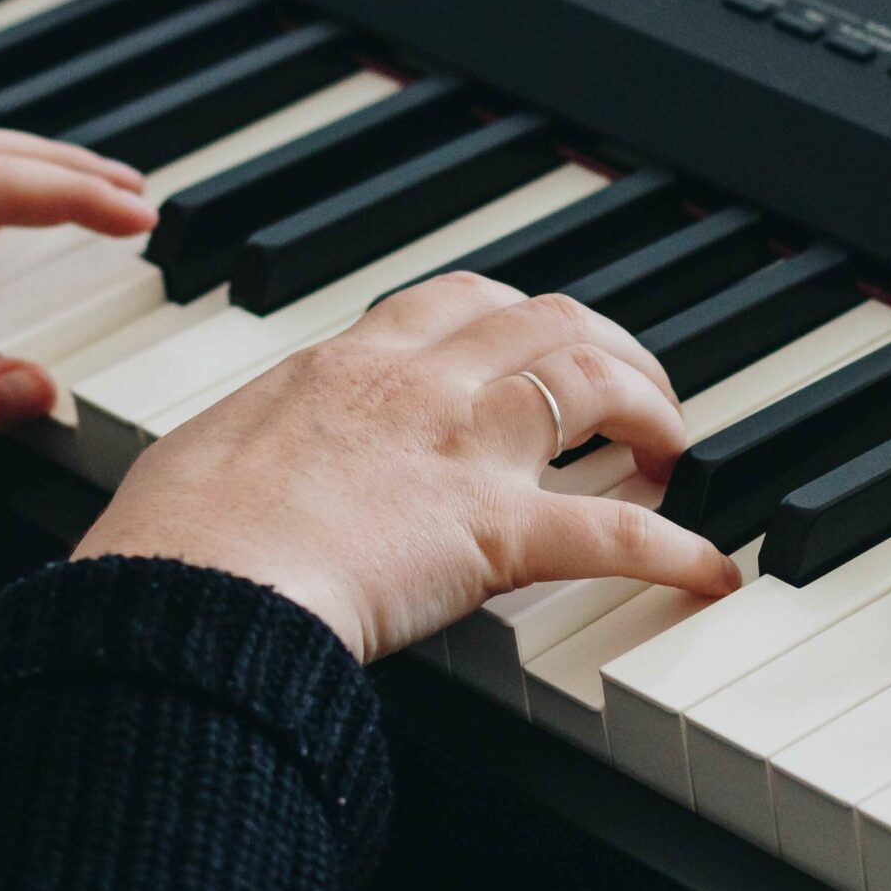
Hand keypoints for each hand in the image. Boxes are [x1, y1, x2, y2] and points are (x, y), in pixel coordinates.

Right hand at [75, 273, 741, 662]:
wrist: (187, 589)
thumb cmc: (178, 536)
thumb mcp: (213, 449)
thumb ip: (264, 437)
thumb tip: (256, 455)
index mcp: (351, 363)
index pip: (462, 300)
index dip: (522, 316)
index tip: (543, 341)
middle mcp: (419, 384)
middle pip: (549, 320)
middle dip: (609, 345)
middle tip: (635, 390)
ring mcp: (462, 448)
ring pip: (592, 383)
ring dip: (651, 408)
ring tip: (677, 450)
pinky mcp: (492, 531)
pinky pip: (610, 531)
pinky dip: (674, 549)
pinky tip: (712, 570)